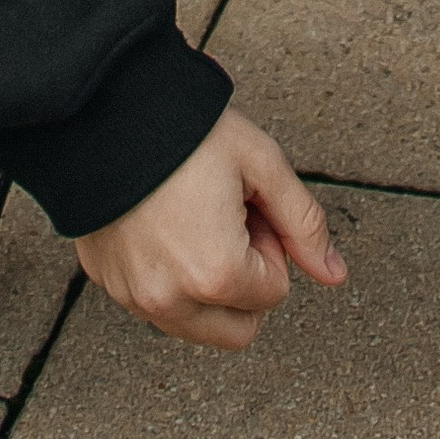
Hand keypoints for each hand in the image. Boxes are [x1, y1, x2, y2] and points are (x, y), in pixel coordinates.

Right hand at [73, 106, 347, 351]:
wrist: (105, 109)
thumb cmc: (185, 132)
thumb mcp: (261, 164)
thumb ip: (304, 224)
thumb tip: (335, 274)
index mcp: (216, 274)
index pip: (274, 292)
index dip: (269, 244)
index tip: (246, 205)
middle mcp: (170, 299)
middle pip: (238, 330)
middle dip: (246, 284)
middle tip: (228, 222)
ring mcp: (133, 295)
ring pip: (195, 325)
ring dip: (206, 287)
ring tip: (194, 220)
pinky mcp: (106, 281)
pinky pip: (153, 304)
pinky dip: (167, 278)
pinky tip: (160, 223)